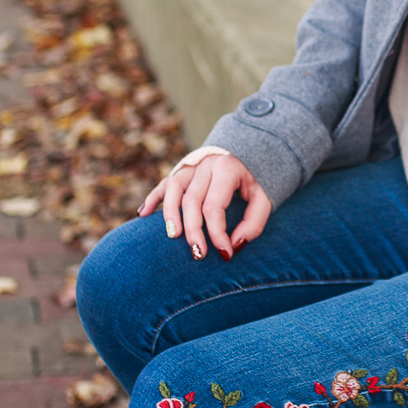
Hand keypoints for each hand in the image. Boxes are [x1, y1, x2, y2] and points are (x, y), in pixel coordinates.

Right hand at [138, 146, 272, 260]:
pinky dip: (152, 199)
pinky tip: (143, 214)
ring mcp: (190, 166)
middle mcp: (205, 165)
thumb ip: (254, 223)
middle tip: (198, 254)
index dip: (218, 233)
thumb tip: (235, 245)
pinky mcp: (179, 170)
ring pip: (173, 188)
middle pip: (192, 200)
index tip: (225, 254)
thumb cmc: (252, 183)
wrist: (243, 153)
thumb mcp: (263, 199)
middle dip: (193, 230)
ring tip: (173, 236)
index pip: (216, 206)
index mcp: (227, 168)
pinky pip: (162, 184)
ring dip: (170, 213)